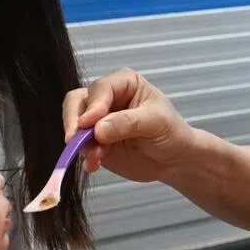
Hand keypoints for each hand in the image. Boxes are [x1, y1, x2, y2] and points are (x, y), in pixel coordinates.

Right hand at [62, 69, 196, 183]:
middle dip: (74, 121)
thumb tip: (98, 128)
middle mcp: (107, 98)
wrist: (175, 159)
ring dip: (80, 142)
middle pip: (78, 102)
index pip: (101, 88)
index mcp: (124, 83)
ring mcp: (98, 120)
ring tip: (94, 157)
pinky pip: (80, 146)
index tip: (88, 123)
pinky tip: (92, 166)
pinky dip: (84, 156)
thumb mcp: (156, 122)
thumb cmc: (171, 132)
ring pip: (75, 124)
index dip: (93, 104)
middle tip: (74, 139)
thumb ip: (127, 122)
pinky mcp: (95, 142)